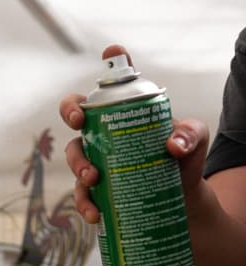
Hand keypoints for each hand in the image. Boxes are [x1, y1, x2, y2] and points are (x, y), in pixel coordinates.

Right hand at [59, 44, 211, 223]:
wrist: (180, 199)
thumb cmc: (183, 160)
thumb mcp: (195, 142)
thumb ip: (190, 135)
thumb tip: (172, 146)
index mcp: (125, 111)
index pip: (115, 81)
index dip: (112, 61)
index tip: (113, 52)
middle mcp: (103, 131)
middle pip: (75, 113)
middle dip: (71, 113)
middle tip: (79, 123)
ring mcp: (95, 159)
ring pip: (74, 154)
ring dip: (77, 165)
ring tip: (93, 179)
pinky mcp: (95, 189)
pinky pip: (81, 195)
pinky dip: (85, 204)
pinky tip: (96, 214)